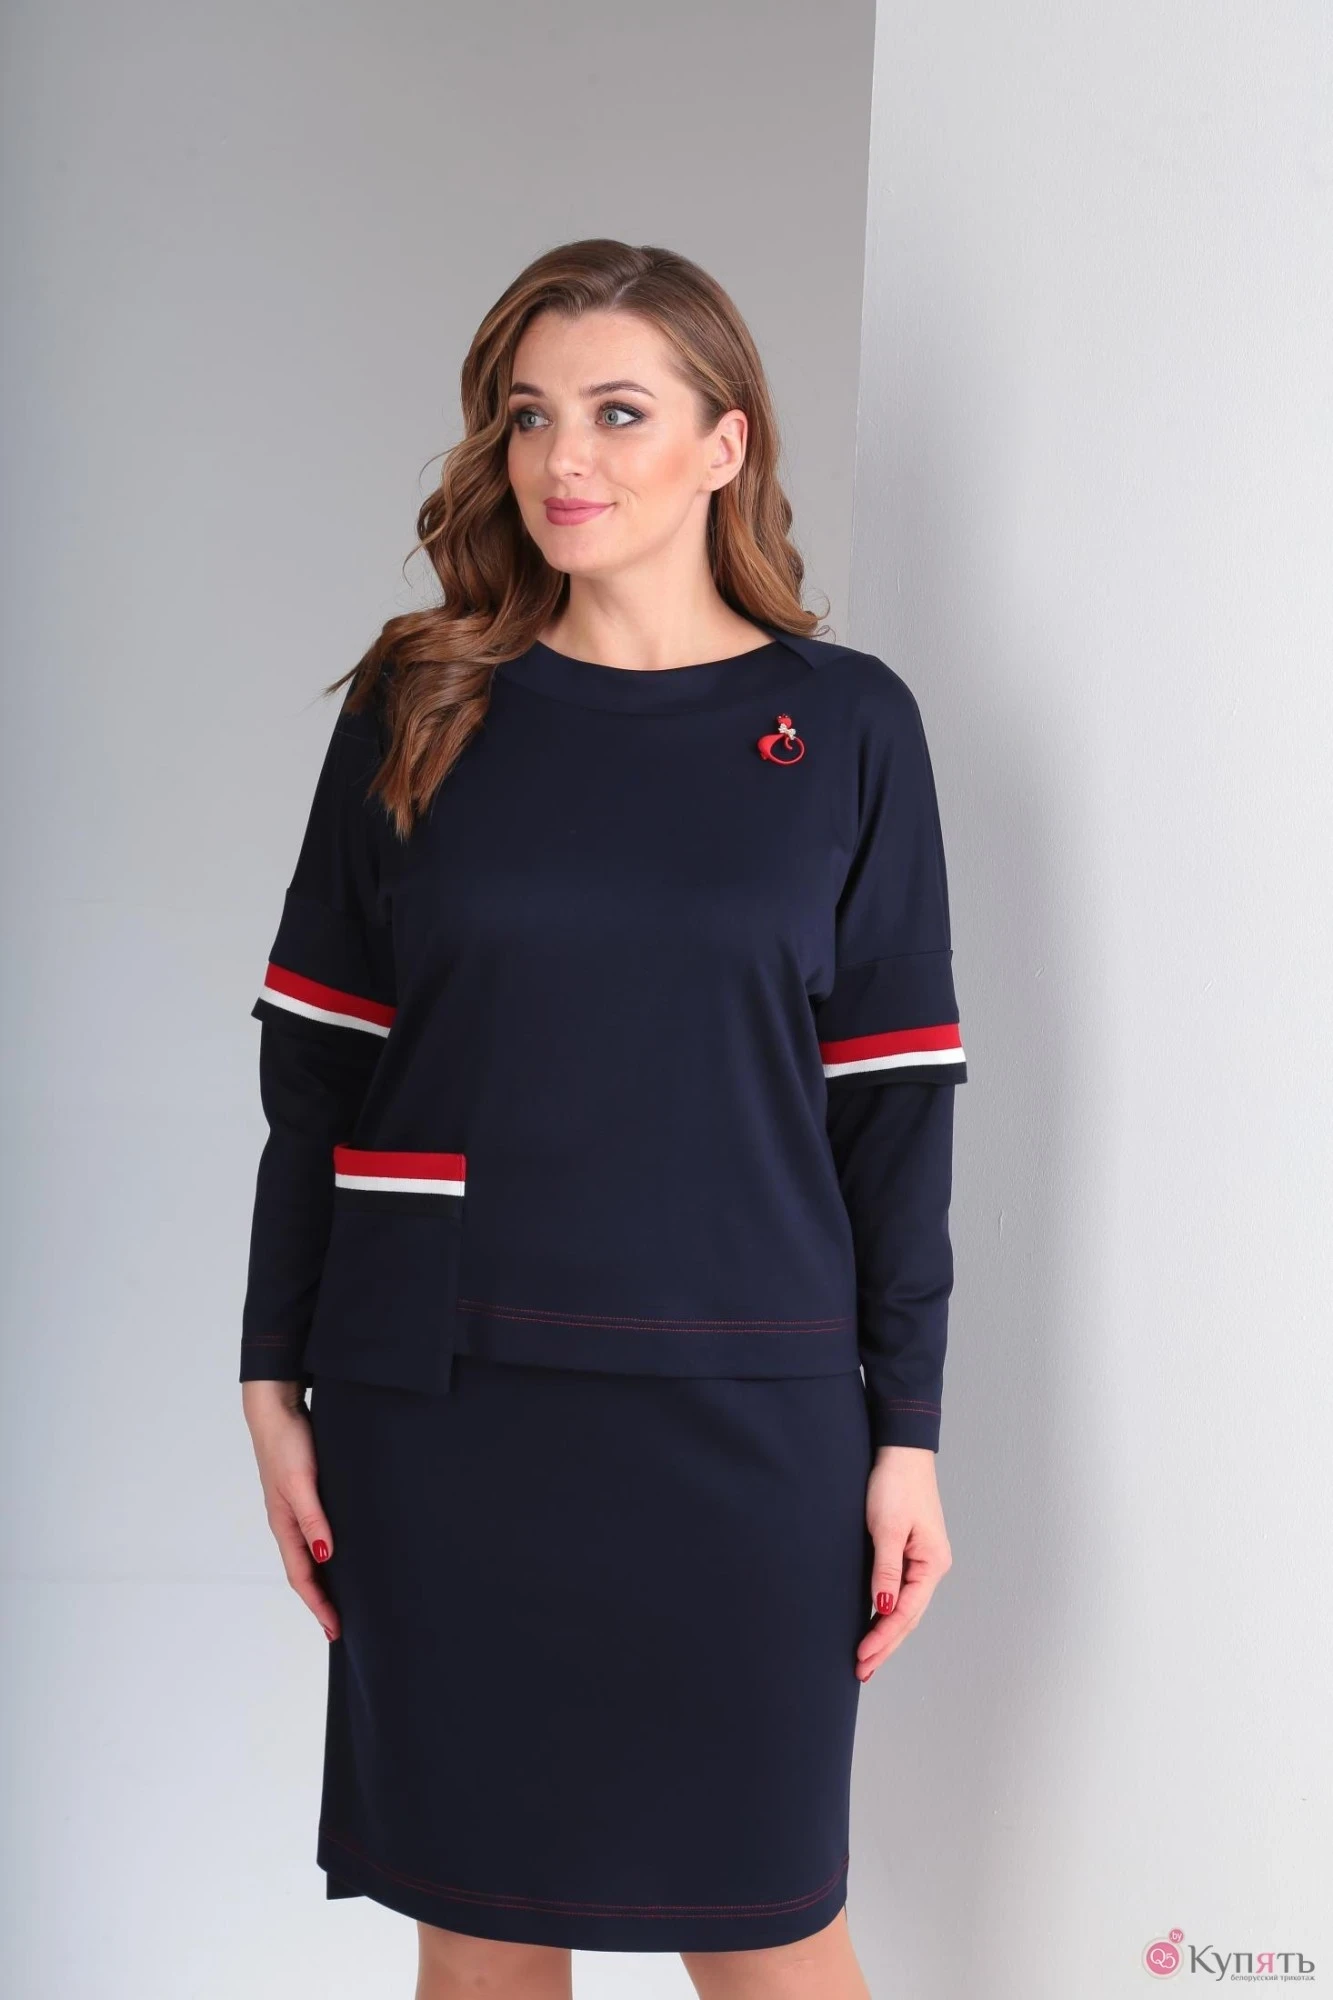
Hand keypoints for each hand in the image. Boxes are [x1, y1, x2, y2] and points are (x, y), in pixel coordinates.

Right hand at [241, 1380, 339, 1641]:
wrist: (277, 1409)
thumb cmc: (287, 1443)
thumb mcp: (301, 1483)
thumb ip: (312, 1519)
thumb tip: (324, 1557)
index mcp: (284, 1526)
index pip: (302, 1577)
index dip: (319, 1605)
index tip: (336, 1630)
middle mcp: (288, 1523)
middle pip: (305, 1573)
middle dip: (321, 1601)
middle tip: (341, 1627)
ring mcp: (295, 1510)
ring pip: (310, 1556)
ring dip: (323, 1580)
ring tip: (342, 1600)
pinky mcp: (304, 1495)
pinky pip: (315, 1535)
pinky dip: (325, 1554)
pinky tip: (339, 1554)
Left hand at [855, 1444, 951, 1681]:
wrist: (900, 1452)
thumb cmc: (895, 1484)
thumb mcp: (886, 1528)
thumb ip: (886, 1570)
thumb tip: (885, 1609)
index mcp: (932, 1563)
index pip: (906, 1612)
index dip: (883, 1638)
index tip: (862, 1657)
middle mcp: (932, 1566)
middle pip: (908, 1617)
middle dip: (885, 1645)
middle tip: (861, 1671)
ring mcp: (923, 1561)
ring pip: (904, 1608)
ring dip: (886, 1633)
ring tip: (867, 1659)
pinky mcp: (910, 1553)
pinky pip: (899, 1591)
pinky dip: (887, 1612)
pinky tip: (874, 1625)